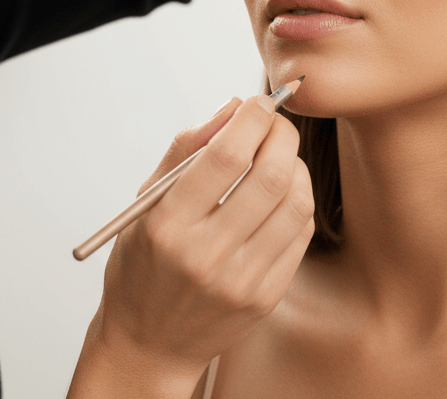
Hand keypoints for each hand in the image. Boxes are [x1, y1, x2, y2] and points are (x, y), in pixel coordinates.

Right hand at [70, 95, 313, 395]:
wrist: (149, 343)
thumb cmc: (145, 260)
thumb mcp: (147, 200)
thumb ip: (186, 147)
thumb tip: (233, 106)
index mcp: (168, 224)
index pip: (227, 155)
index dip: (252, 117)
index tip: (256, 102)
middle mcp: (206, 255)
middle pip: (270, 175)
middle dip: (281, 133)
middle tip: (274, 122)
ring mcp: (241, 281)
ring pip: (296, 201)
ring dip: (295, 165)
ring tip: (278, 157)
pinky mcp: (266, 297)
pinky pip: (302, 233)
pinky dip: (299, 199)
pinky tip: (280, 193)